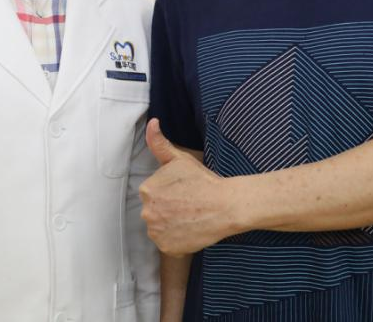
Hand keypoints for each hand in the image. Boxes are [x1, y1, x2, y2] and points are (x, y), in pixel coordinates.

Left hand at [138, 119, 235, 255]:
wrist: (225, 205)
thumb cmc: (204, 181)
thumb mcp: (180, 159)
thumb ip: (159, 142)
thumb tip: (152, 123)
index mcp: (147, 190)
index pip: (153, 194)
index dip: (169, 193)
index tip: (184, 193)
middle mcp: (146, 212)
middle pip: (155, 212)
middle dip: (168, 209)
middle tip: (188, 205)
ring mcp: (156, 233)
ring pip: (160, 228)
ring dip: (171, 225)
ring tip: (190, 217)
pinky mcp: (167, 248)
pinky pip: (167, 244)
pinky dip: (177, 240)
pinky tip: (190, 229)